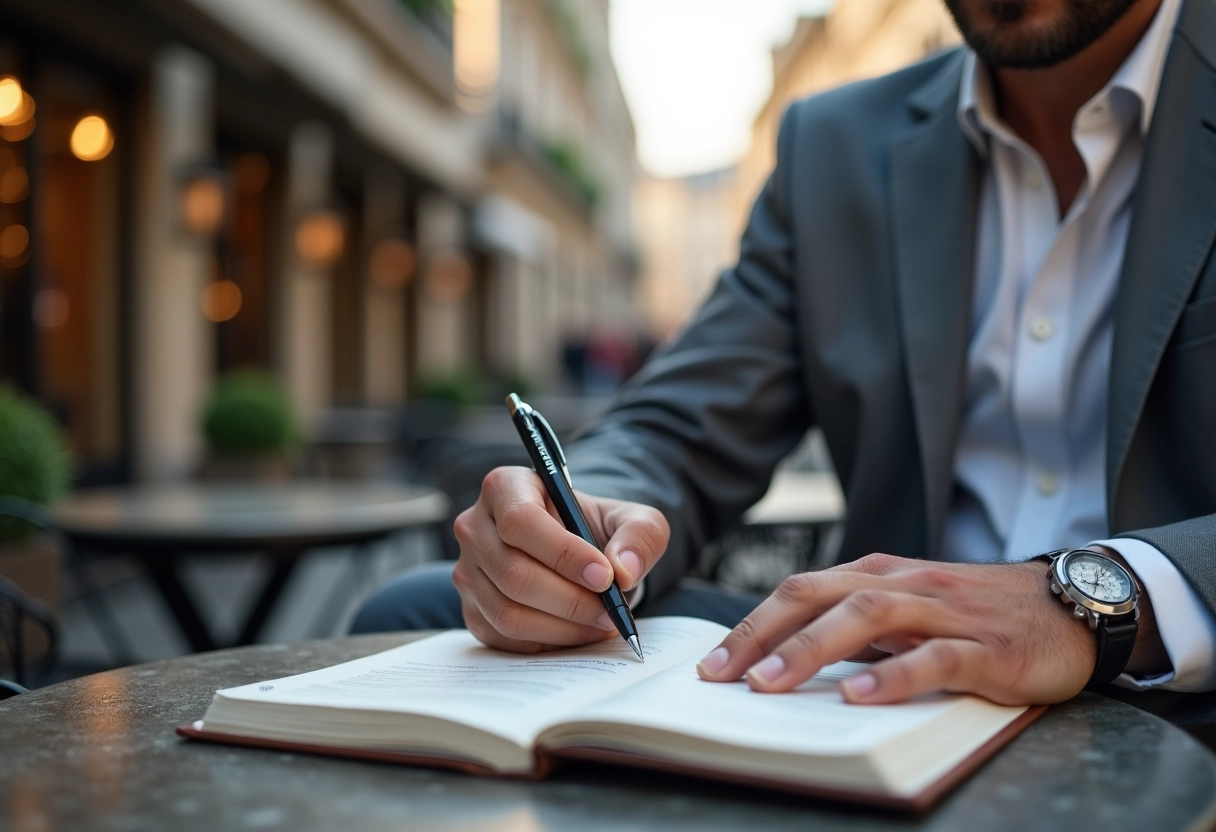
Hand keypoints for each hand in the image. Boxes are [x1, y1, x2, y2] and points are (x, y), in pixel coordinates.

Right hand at [452, 466, 668, 652]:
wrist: (578, 554)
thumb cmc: (597, 529)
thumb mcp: (632, 519)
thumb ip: (640, 535)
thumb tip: (623, 570)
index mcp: (506, 487)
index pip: (521, 521)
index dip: (563, 554)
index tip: (604, 576)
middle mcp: (475, 527)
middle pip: (513, 573)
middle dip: (570, 599)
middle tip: (610, 611)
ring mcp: (468, 571)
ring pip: (508, 612)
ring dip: (562, 627)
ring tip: (600, 623)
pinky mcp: (472, 610)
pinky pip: (505, 638)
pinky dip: (548, 643)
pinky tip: (578, 631)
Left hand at [696, 553, 1165, 705]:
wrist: (1070, 606)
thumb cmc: (977, 613)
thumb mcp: (909, 613)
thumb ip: (857, 629)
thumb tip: (788, 659)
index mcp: (878, 575)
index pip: (800, 592)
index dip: (751, 625)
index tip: (711, 665)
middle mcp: (903, 584)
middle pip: (818, 596)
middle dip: (761, 633)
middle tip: (720, 675)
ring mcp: (944, 611)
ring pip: (866, 617)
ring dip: (811, 649)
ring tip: (771, 681)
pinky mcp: (985, 646)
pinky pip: (934, 657)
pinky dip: (893, 675)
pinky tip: (859, 696)